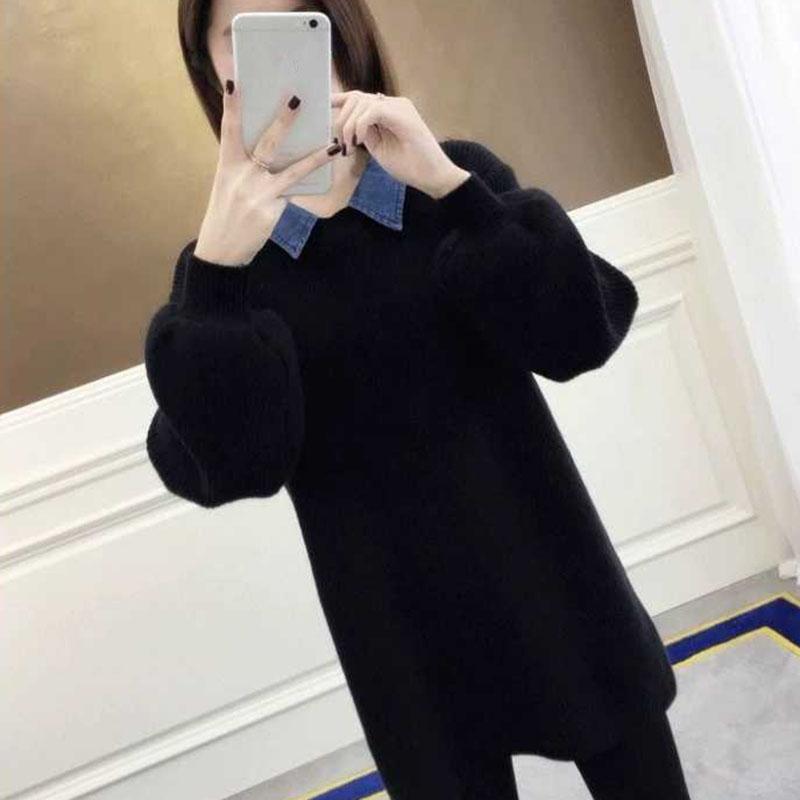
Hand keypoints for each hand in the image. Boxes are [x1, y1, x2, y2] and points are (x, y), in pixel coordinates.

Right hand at [195, 82, 342, 266]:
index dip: (232, 106)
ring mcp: (258, 194)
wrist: (221, 248)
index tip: (234, 82)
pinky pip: (293, 192)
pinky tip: (320, 174)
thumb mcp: (229, 184)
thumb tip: (275, 147)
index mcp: (227, 165)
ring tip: (331, 146)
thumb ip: (246, 166)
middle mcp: (242, 176)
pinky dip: (306, 184)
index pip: (229, 130)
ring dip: (314, 157)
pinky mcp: (271, 211)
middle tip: (297, 100)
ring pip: (292, 171)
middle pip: (266, 144)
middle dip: (283, 122)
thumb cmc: (226, 212)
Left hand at [331, 90, 469, 199]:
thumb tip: (346, 126)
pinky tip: (361, 141)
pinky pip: (372, 110)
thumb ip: (365, 134)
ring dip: (349, 125)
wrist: (433, 176)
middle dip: (342, 119)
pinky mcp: (402, 114)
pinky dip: (360, 125)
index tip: (324, 109)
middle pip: (355, 97)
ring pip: (361, 101)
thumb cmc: (409, 166)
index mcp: (388, 111)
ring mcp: (399, 106)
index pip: (358, 98)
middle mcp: (393, 104)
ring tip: (352, 146)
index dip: (339, 102)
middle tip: (343, 144)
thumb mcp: (379, 148)